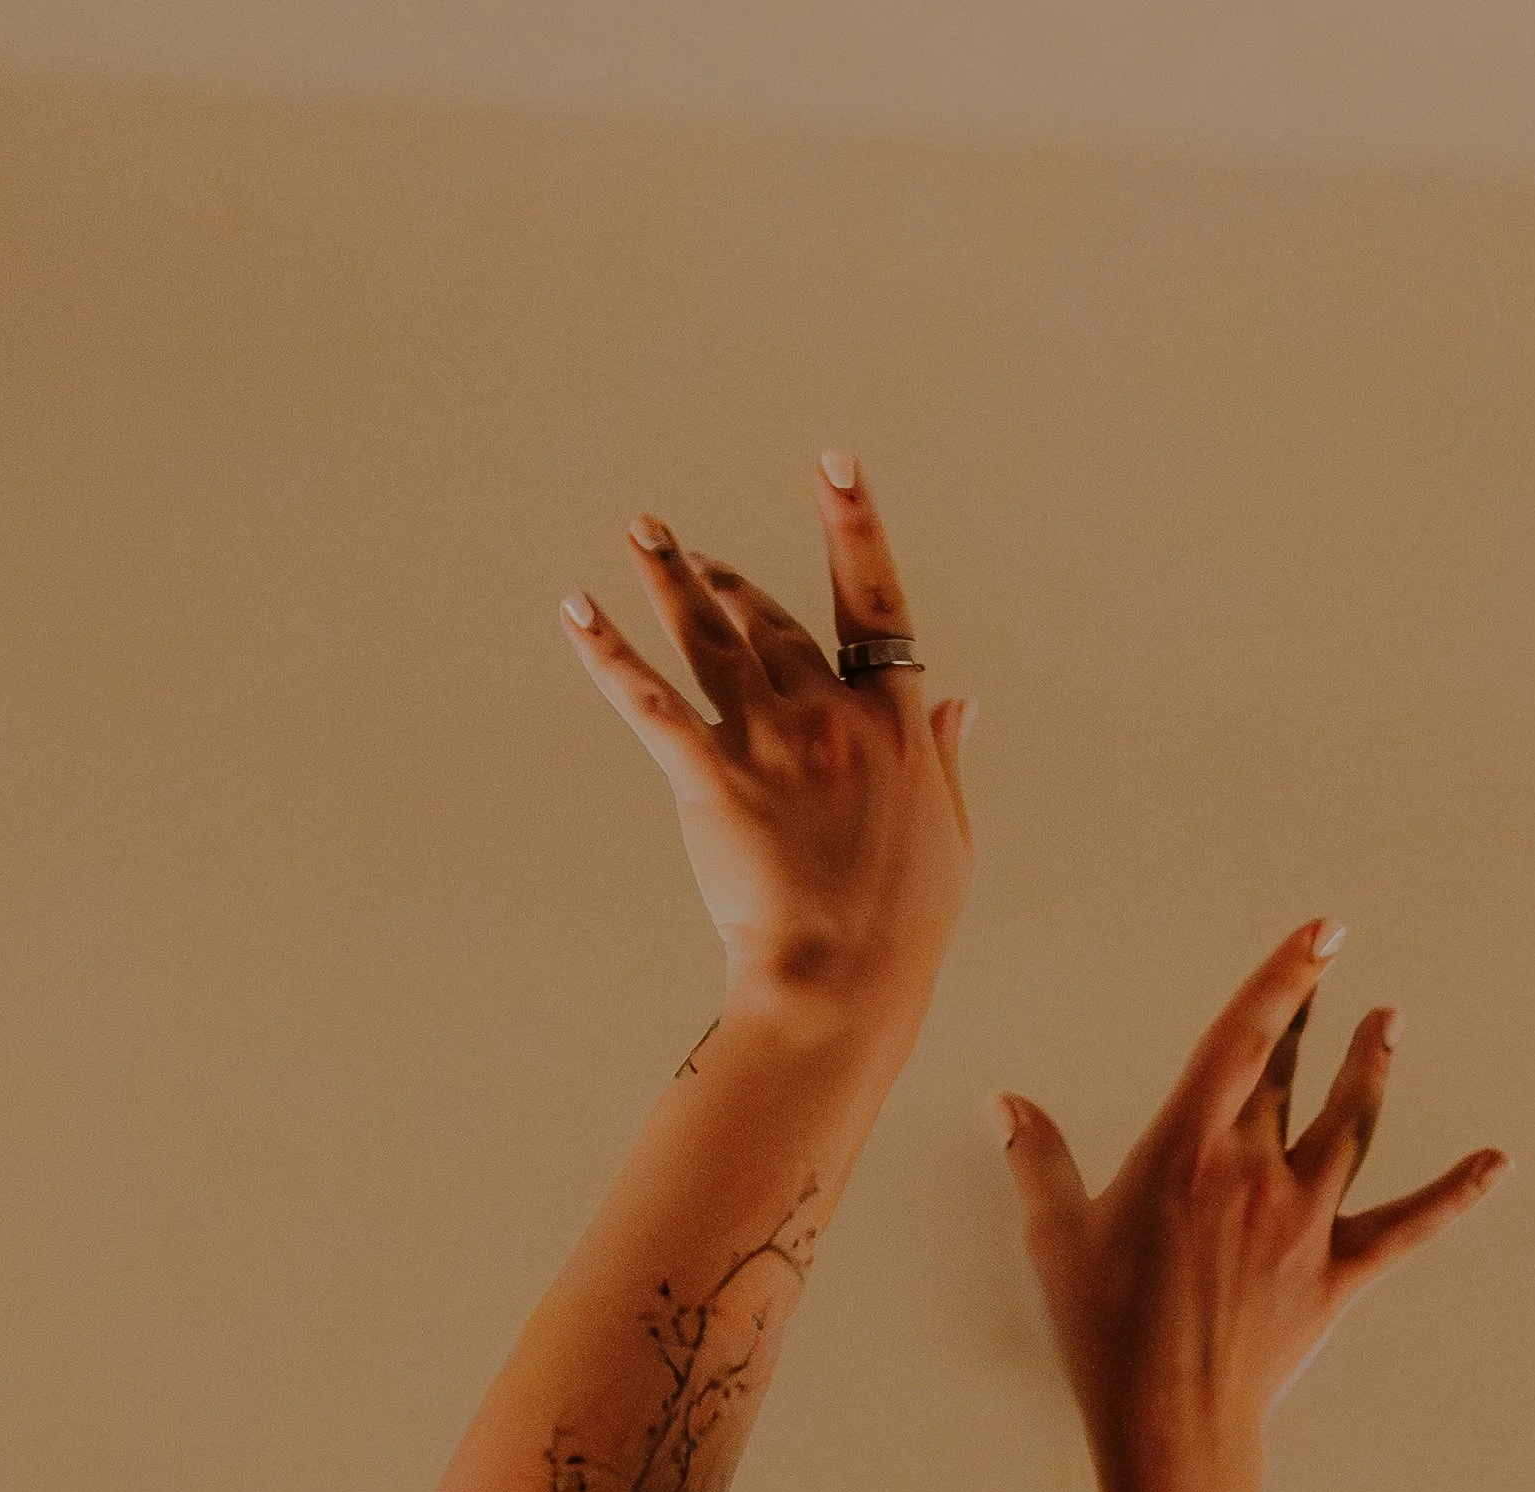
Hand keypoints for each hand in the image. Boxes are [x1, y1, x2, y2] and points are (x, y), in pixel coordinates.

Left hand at [560, 452, 973, 1031]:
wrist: (842, 983)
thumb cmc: (903, 927)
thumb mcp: (950, 836)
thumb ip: (944, 757)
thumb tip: (958, 698)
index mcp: (894, 727)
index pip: (875, 606)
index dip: (856, 528)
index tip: (836, 466)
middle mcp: (832, 718)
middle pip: (774, 625)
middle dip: (729, 583)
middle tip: (687, 555)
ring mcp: (771, 745)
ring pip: (710, 641)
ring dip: (671, 581)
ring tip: (644, 534)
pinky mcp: (711, 780)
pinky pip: (649, 701)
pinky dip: (607, 653)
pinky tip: (575, 611)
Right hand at [997, 921, 1508, 1491]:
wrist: (1170, 1423)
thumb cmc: (1103, 1332)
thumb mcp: (1057, 1239)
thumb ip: (1037, 1160)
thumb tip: (1004, 1103)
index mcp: (1184, 1150)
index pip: (1241, 1038)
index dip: (1282, 977)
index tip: (1319, 931)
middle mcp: (1254, 1172)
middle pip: (1290, 1071)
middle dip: (1311, 1009)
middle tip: (1333, 959)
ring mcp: (1304, 1220)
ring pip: (1353, 1125)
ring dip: (1371, 1069)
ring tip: (1388, 1023)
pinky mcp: (1338, 1272)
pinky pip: (1411, 1224)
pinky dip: (1458, 1192)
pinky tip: (1498, 1162)